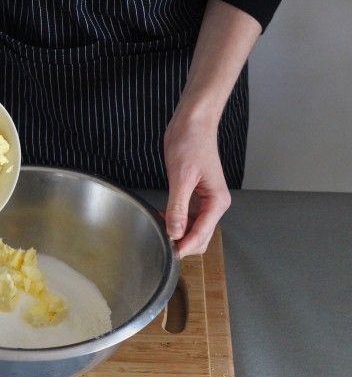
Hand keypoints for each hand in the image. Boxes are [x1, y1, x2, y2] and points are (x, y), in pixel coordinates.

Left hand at [163, 114, 230, 257]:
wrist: (192, 123)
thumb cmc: (191, 142)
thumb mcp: (181, 177)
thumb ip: (178, 207)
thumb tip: (175, 233)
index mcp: (217, 201)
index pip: (202, 235)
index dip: (184, 247)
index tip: (168, 253)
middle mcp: (215, 204)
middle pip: (201, 237)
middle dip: (183, 244)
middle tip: (160, 243)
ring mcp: (206, 201)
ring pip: (194, 230)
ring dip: (179, 234)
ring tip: (159, 230)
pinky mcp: (195, 196)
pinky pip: (188, 218)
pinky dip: (176, 223)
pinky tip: (162, 219)